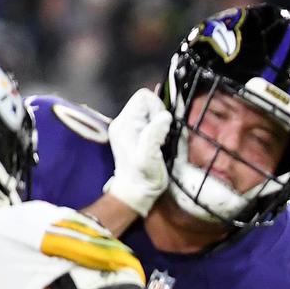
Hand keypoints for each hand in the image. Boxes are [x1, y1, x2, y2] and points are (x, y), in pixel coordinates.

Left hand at [105, 88, 175, 217]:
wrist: (135, 192)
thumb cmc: (143, 177)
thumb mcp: (149, 157)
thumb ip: (155, 134)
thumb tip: (166, 116)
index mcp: (125, 124)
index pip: (144, 97)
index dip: (158, 106)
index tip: (164, 126)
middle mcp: (124, 121)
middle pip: (147, 101)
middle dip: (160, 114)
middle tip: (164, 135)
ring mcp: (127, 127)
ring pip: (149, 110)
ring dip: (160, 122)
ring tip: (162, 140)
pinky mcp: (133, 133)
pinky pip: (148, 119)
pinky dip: (157, 127)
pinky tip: (160, 142)